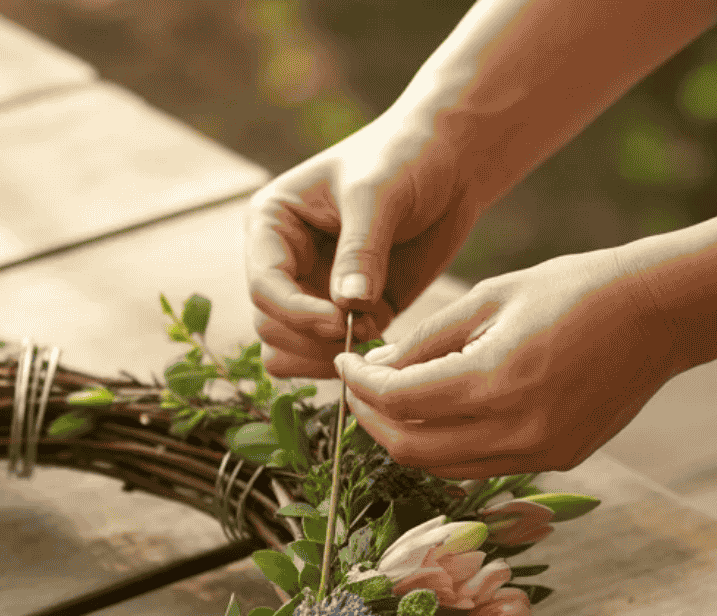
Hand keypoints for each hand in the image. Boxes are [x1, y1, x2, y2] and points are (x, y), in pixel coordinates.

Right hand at [245, 111, 485, 378]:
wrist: (451, 161)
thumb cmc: (406, 157)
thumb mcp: (379, 193)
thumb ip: (361, 250)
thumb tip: (347, 306)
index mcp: (271, 225)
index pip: (264, 285)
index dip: (296, 312)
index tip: (341, 322)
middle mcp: (281, 262)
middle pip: (270, 325)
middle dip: (312, 337)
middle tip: (365, 331)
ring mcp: (310, 290)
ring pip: (288, 349)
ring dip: (325, 355)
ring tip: (373, 334)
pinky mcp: (345, 311)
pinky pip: (328, 353)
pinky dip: (352, 356)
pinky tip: (386, 333)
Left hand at [334, 246, 679, 477]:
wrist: (662, 312)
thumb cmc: (574, 289)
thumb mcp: (488, 298)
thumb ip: (425, 339)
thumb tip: (374, 368)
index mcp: (494, 380)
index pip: (397, 401)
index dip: (358, 385)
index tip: (342, 363)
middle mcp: (516, 429)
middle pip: (410, 449)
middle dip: (371, 420)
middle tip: (356, 388)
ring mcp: (540, 452)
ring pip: (442, 467)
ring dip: (406, 438)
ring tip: (391, 401)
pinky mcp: (558, 460)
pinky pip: (480, 465)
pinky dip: (448, 446)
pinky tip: (439, 413)